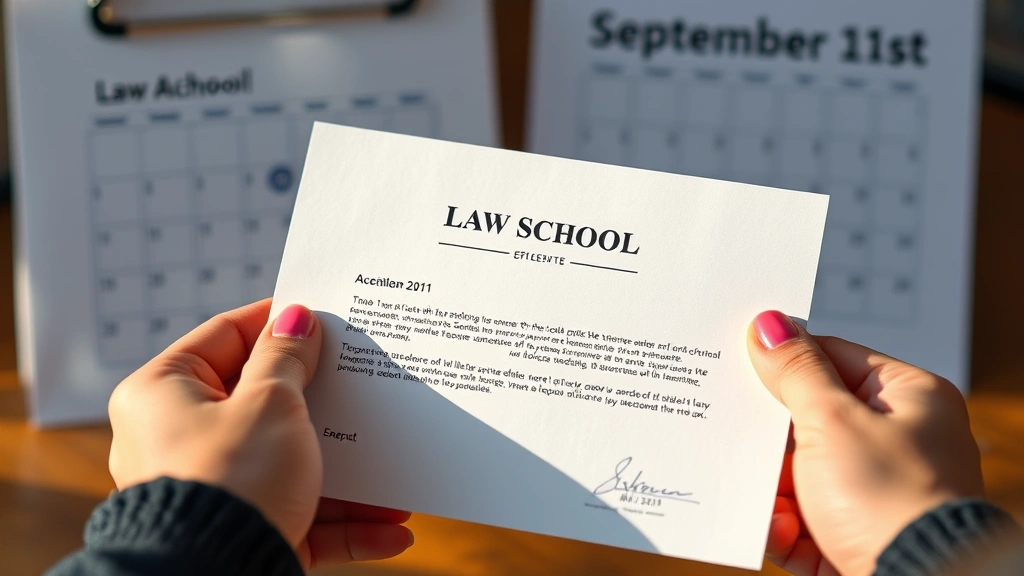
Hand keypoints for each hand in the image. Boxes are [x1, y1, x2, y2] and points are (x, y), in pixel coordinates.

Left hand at [107, 299, 412, 568]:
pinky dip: (347, 524)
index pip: (227, 336)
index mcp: (164, 393)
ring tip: (396, 472)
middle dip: (327, 405)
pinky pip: (302, 520)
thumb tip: (295, 318)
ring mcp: (215, 490)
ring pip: (293, 467)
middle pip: (268, 405)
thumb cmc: (230, 482)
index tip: (322, 316)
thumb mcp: (269, 404)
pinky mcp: (243, 533)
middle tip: (367, 384)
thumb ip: (286, 359)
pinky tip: (393, 529)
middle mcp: (180, 441)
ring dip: (350, 475)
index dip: (277, 324)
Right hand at [748, 311, 982, 575]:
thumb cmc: (892, 501)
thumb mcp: (833, 421)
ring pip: (796, 471)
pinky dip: (780, 523)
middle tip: (726, 418)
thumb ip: (797, 372)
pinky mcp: (849, 534)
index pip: (833, 358)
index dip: (785, 358)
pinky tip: (779, 526)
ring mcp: (870, 492)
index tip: (738, 354)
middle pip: (808, 418)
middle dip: (767, 430)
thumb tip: (771, 324)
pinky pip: (799, 518)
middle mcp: (894, 443)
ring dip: (769, 482)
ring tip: (750, 483)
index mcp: (907, 399)